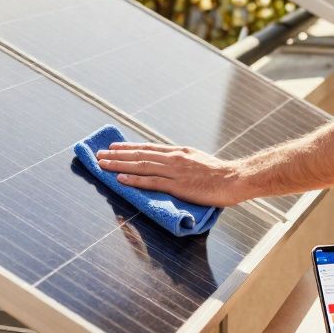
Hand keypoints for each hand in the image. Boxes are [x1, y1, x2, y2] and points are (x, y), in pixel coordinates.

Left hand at [95, 142, 248, 207]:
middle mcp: (173, 158)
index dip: (129, 147)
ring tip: (102, 164)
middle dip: (117, 154)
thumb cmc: (220, 173)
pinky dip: (133, 180)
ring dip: (119, 164)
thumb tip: (170, 164)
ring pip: (140, 165)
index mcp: (179, 152)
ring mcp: (174, 171)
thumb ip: (183, 162)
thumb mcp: (198, 160)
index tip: (114, 146)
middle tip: (99, 154)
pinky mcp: (177, 185)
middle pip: (139, 154)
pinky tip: (120, 178)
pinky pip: (150, 182)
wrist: (234, 179)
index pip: (148, 148)